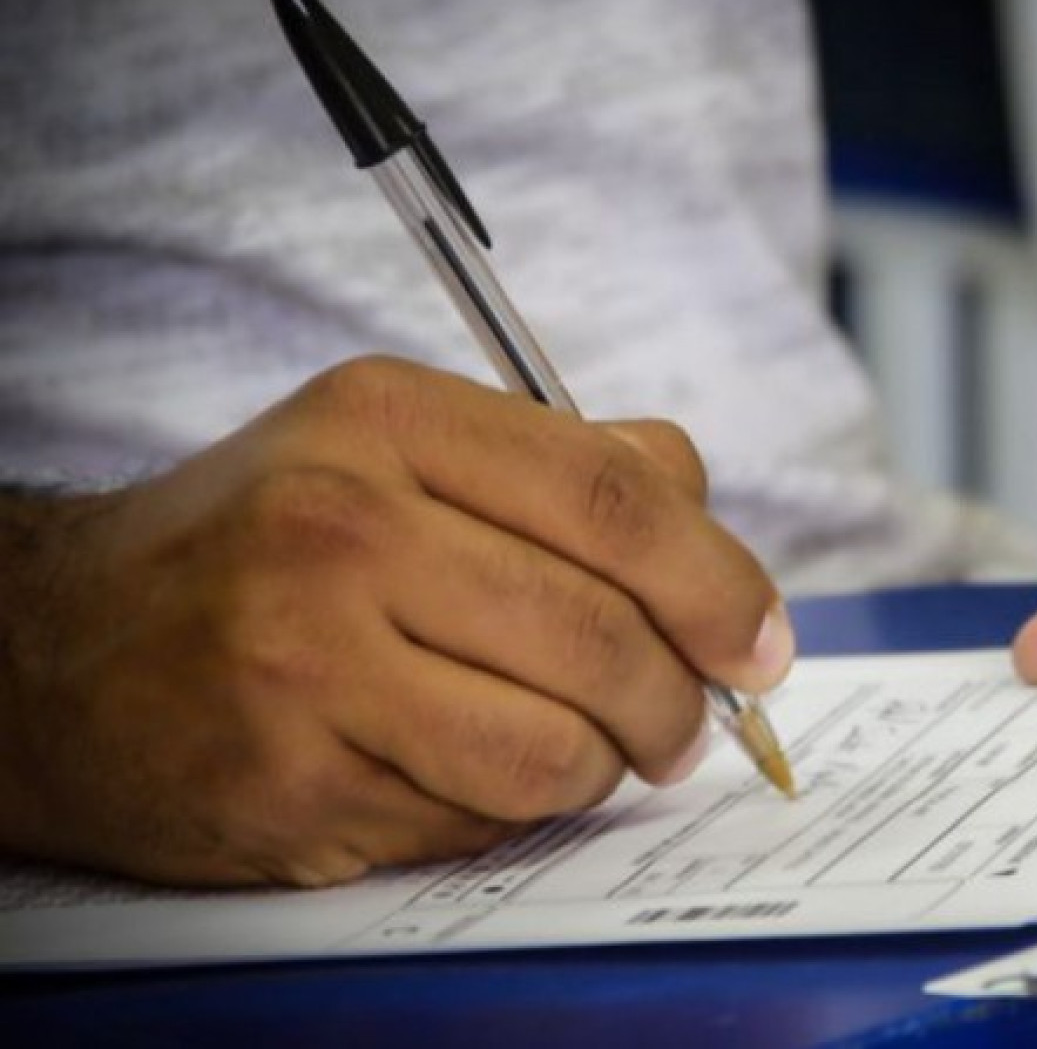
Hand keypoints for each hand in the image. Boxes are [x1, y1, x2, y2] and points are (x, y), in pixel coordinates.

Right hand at [0, 357, 792, 887]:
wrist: (54, 652)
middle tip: (687, 724)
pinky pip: (477, 822)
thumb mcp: (393, 447)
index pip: (616, 501)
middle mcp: (340, 529)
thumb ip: (562, 465)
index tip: (761, 644)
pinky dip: (509, 812)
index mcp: (386, 420)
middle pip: (603, 635)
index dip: (721, 583)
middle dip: (679, 701)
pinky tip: (468, 773)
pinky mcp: (288, 784)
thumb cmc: (262, 544)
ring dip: (601, 769)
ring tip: (584, 752)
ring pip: (555, 749)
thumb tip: (709, 526)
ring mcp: (305, 664)